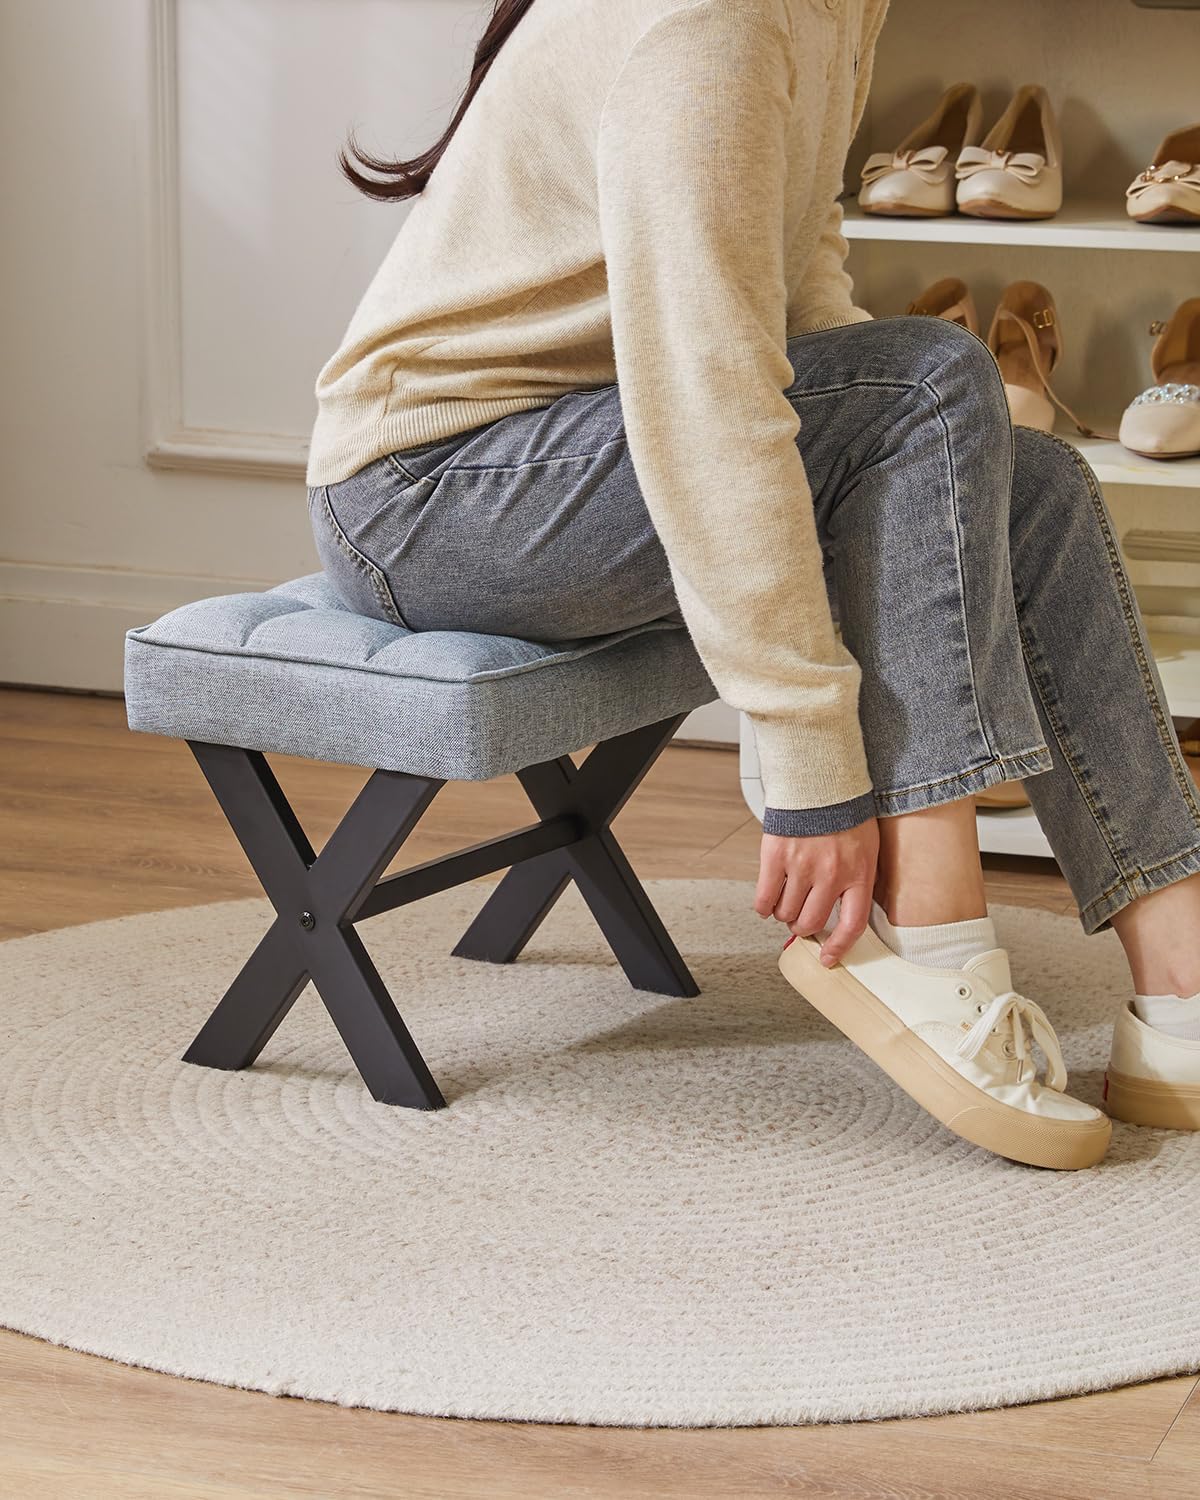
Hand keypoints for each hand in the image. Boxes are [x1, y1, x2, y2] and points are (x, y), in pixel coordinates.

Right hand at [755, 818, 878, 966]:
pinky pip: (764, 898)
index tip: (828, 957)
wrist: (821, 779)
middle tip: (800, 918)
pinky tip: (767, 903)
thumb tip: (846, 910)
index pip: (851, 925)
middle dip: (803, 926)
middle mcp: (831, 875)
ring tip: (786, 901)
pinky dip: (763, 906)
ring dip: (783, 914)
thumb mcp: (867, 848)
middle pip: (811, 922)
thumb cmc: (845, 813)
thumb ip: (858, 878)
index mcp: (859, 874)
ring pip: (785, 913)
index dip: (838, 947)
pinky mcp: (776, 858)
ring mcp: (802, 867)